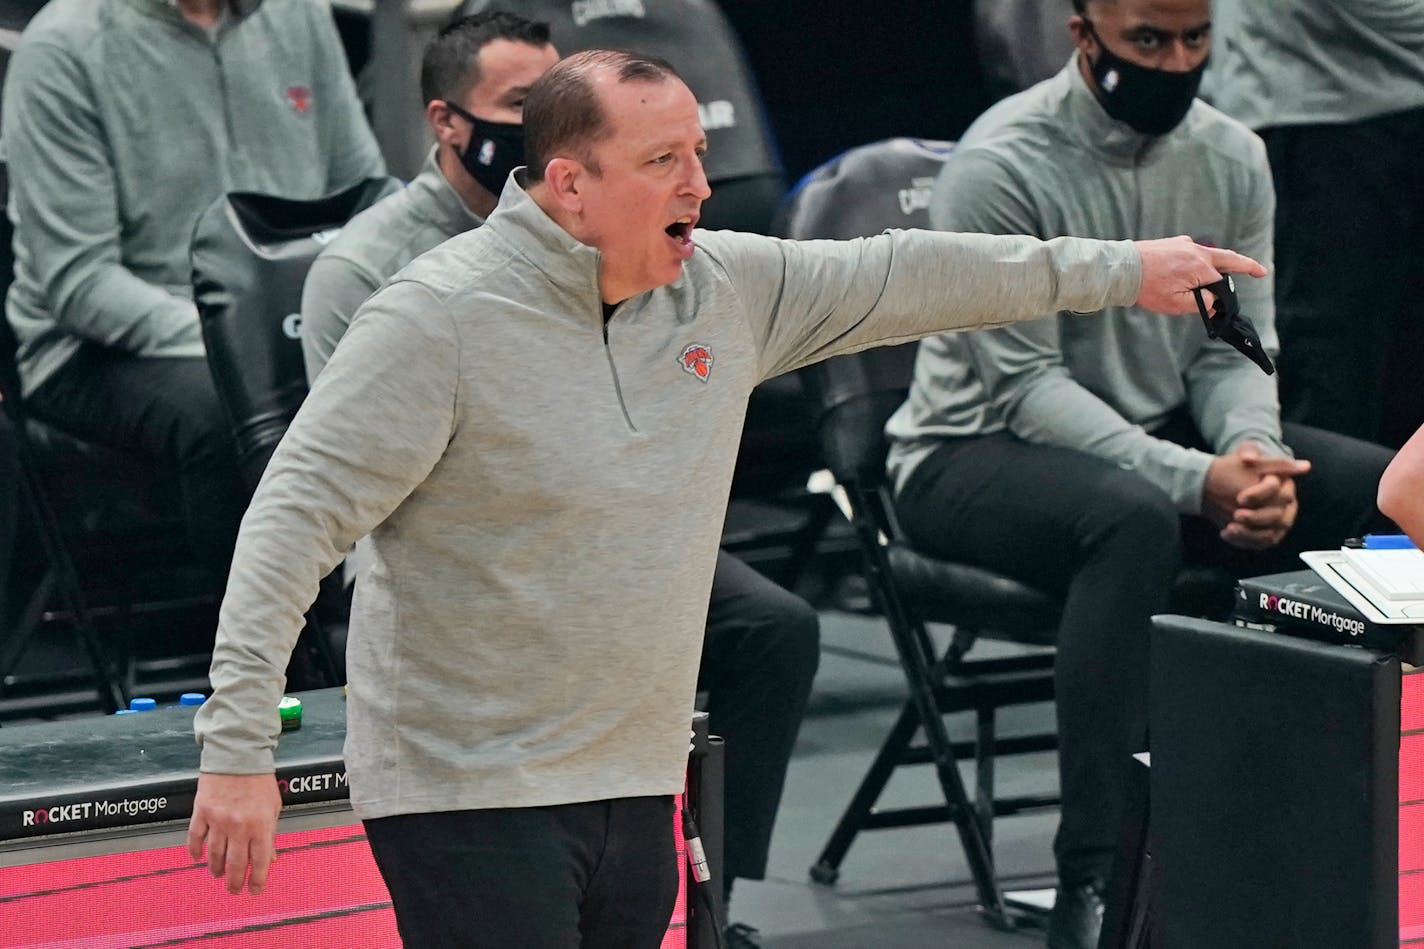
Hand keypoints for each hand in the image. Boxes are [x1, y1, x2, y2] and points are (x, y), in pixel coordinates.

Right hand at [186, 772, 281, 894]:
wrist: (238, 755)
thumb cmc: (259, 780)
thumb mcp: (273, 807)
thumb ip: (271, 833)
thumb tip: (270, 858)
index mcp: (261, 824)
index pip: (260, 861)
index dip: (257, 879)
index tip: (254, 890)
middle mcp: (239, 826)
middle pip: (235, 863)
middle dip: (235, 881)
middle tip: (234, 890)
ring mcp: (218, 820)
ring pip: (214, 855)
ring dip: (216, 868)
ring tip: (217, 874)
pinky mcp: (201, 812)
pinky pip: (195, 838)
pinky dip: (195, 851)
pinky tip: (198, 857)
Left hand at [1134, 235, 1266, 314]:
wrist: (1123, 268)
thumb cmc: (1148, 288)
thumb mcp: (1176, 304)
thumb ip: (1200, 303)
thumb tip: (1214, 301)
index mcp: (1201, 267)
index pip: (1222, 284)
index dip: (1220, 298)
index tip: (1219, 309)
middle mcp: (1198, 251)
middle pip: (1229, 259)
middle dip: (1247, 266)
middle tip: (1261, 272)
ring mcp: (1186, 244)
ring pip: (1210, 255)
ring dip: (1219, 264)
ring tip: (1226, 271)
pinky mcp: (1175, 242)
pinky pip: (1194, 252)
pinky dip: (1198, 261)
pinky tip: (1190, 271)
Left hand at [1203, 441, 1310, 549]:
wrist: (1227, 484)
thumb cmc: (1240, 467)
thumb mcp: (1245, 454)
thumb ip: (1249, 452)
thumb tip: (1248, 456)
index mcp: (1286, 485)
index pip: (1279, 493)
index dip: (1259, 496)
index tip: (1239, 498)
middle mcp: (1287, 506)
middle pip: (1277, 517)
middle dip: (1255, 517)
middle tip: (1235, 515)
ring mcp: (1279, 522)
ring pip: (1270, 534)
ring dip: (1249, 534)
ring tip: (1229, 529)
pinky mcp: (1268, 534)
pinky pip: (1259, 543)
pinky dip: (1243, 542)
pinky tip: (1225, 534)